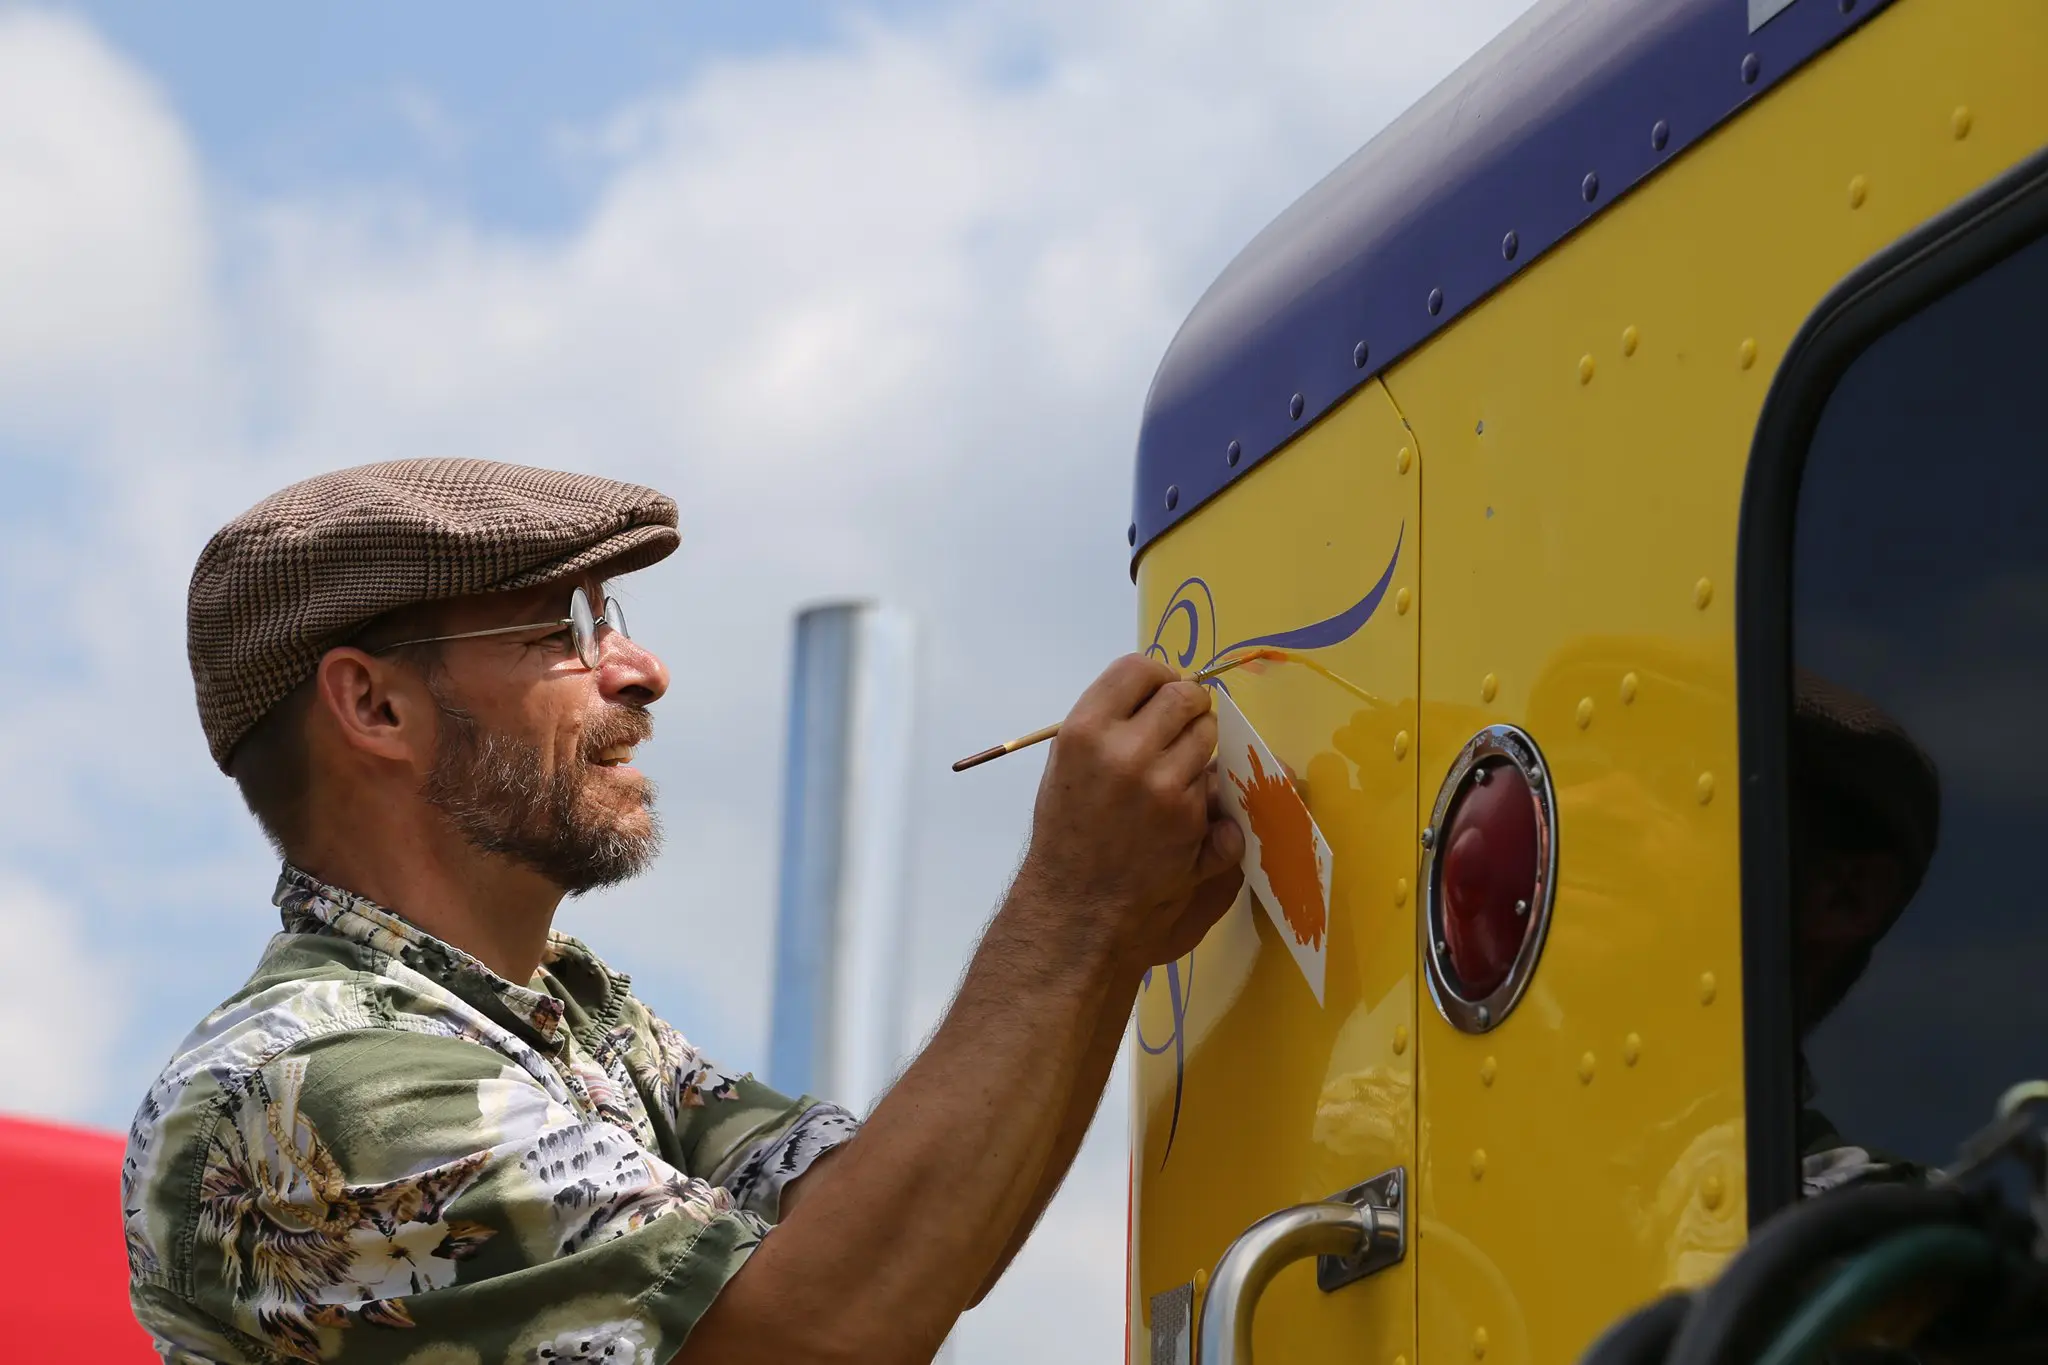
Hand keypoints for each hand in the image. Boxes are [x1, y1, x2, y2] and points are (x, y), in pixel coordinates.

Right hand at [1014, 655, 1245, 969]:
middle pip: (1183, 694)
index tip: (1161, 692)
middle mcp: (1124, 750)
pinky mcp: (1190, 816)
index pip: (1139, 669)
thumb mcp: (1067, 762)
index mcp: (1085, 729)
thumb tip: (1157, 688)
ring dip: (1199, 744)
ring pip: (1206, 733)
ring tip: (1176, 770)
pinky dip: (1202, 787)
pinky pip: (1212, 779)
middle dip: (1188, 705)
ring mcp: (1161, 784)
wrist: (1077, 904)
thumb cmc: (1067, 829)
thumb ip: (1107, 721)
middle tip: (1181, 725)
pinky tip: (1179, 808)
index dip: (1158, 676)